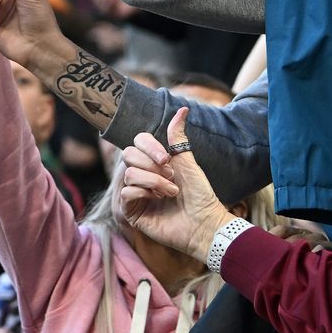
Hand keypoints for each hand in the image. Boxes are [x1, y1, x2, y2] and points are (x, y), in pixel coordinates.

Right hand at [115, 109, 232, 261]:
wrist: (205, 223)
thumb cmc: (200, 194)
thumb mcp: (187, 161)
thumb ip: (178, 136)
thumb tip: (182, 109)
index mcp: (153, 163)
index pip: (137, 142)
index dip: (149, 146)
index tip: (167, 158)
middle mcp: (142, 176)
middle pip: (128, 155)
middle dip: (151, 165)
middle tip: (171, 176)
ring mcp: (135, 194)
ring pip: (128, 173)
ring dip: (153, 181)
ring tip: (171, 192)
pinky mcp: (131, 211)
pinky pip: (126, 192)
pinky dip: (143, 193)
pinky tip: (158, 201)